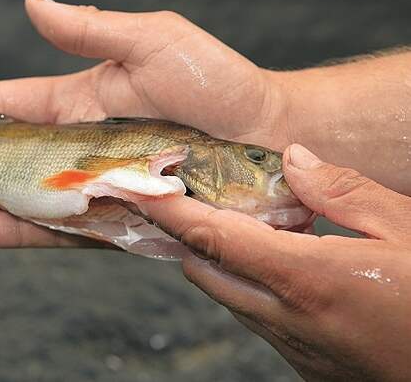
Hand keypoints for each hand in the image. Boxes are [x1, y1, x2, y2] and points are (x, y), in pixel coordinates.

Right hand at [0, 0, 284, 248]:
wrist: (266, 138)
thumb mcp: (154, 40)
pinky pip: (56, 228)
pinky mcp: (112, 220)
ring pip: (15, 196)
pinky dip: (14, 230)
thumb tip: (32, 3)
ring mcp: (89, 186)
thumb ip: (91, 30)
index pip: (4, 104)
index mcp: (78, 101)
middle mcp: (75, 147)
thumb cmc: (216, 83)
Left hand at [139, 144, 410, 380]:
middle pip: (204, 269)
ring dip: (223, 259)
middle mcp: (286, 319)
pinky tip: (287, 267)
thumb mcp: (406, 228)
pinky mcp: (306, 365)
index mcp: (307, 279)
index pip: (211, 237)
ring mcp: (293, 348)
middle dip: (192, 233)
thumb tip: (292, 160)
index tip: (138, 190)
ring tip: (254, 227)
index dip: (168, 211)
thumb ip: (342, 191)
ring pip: (227, 295)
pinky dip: (252, 286)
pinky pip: (257, 318)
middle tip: (203, 198)